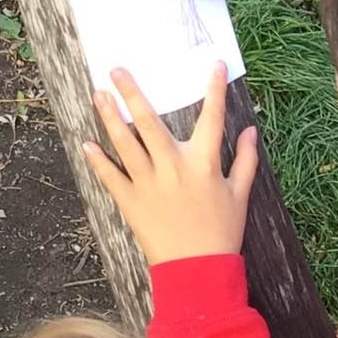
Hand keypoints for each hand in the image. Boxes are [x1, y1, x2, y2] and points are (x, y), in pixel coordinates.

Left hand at [84, 62, 256, 266]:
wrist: (198, 272)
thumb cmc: (222, 233)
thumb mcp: (239, 195)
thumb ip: (245, 160)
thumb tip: (250, 131)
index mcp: (203, 163)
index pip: (212, 118)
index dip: (214, 89)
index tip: (214, 64)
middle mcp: (173, 168)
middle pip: (149, 122)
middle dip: (132, 93)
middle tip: (117, 70)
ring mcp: (149, 184)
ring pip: (125, 144)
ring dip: (109, 118)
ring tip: (98, 95)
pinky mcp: (131, 202)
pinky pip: (110, 177)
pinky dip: (98, 161)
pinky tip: (86, 144)